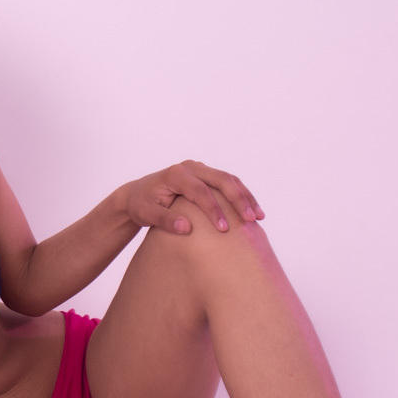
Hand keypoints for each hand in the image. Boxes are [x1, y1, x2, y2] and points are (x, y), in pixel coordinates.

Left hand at [124, 160, 262, 234]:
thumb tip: (187, 228)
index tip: (224, 229)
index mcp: (176, 174)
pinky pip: (228, 183)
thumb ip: (165, 220)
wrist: (138, 194)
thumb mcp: (147, 214)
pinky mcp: (206, 176)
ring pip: (229, 179)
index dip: (214, 210)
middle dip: (239, 200)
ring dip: (246, 197)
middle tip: (251, 220)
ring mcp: (200, 170)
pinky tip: (252, 211)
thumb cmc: (141, 205)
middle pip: (221, 180)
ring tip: (258, 217)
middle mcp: (190, 168)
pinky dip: (242, 196)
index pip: (200, 191)